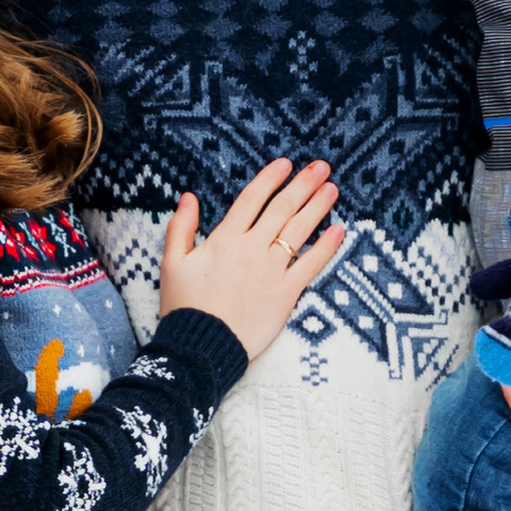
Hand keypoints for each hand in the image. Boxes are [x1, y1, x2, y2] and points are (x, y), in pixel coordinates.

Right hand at [158, 157, 342, 361]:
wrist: (201, 347)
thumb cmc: (184, 307)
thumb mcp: (172, 263)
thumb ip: (180, 227)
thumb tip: (189, 197)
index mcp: (224, 239)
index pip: (252, 198)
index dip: (271, 178)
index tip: (286, 163)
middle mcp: (251, 249)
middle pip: (282, 209)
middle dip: (303, 184)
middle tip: (321, 167)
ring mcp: (271, 270)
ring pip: (299, 231)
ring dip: (318, 207)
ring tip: (332, 189)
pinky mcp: (286, 294)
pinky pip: (310, 265)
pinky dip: (326, 247)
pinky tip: (338, 230)